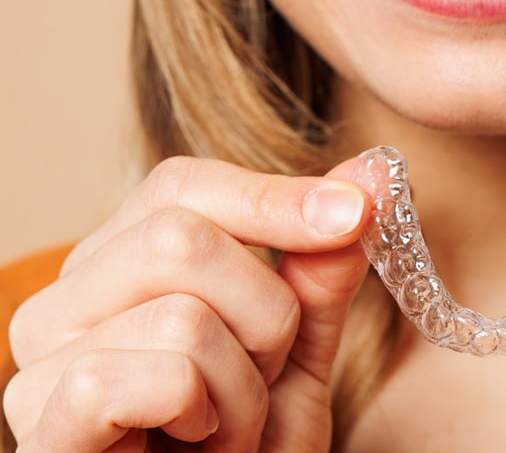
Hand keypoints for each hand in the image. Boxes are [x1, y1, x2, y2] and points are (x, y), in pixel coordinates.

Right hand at [3, 156, 371, 451]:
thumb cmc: (249, 445)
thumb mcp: (299, 349)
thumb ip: (319, 269)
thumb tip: (369, 173)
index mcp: (117, 268)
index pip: (182, 186)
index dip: (274, 198)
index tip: (355, 213)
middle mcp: (65, 304)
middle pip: (180, 236)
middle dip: (265, 314)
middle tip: (263, 375)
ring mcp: (42, 366)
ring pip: (182, 317)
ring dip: (244, 387)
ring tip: (229, 428)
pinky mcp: (49, 431)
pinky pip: (158, 377)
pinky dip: (209, 415)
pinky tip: (197, 444)